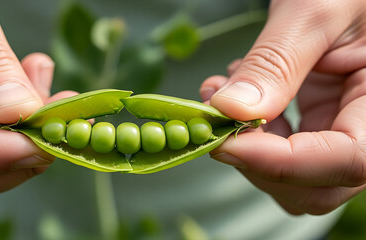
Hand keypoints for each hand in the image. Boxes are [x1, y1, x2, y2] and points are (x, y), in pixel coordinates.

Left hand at [200, 0, 365, 214]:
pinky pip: (282, 148)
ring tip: (222, 92)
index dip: (281, 162)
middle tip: (216, 119)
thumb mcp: (313, 13)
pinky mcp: (321, 120)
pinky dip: (250, 131)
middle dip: (255, 159)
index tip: (224, 143)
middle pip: (315, 184)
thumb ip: (275, 63)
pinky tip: (238, 92)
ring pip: (292, 174)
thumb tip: (229, 109)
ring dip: (246, 144)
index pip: (348, 160)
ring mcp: (344, 128)